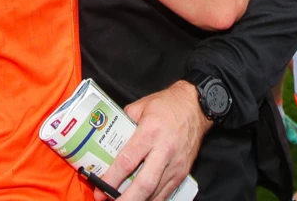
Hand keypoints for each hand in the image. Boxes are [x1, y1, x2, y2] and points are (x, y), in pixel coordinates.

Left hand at [94, 81, 210, 200]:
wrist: (195, 107)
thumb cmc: (166, 105)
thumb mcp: (140, 106)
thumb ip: (124, 121)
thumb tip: (110, 134)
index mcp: (150, 132)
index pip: (128, 160)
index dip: (113, 176)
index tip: (101, 185)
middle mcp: (164, 151)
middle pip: (144, 183)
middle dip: (126, 198)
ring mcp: (175, 165)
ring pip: (156, 192)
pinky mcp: (183, 172)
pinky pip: (166, 192)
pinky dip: (152, 200)